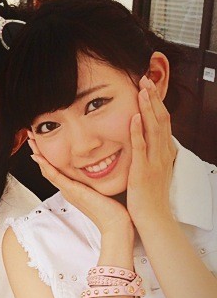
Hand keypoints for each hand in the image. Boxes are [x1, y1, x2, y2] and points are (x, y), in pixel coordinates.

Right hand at [28, 134, 132, 239]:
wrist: (115, 224)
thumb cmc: (114, 209)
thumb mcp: (104, 189)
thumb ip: (100, 178)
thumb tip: (104, 164)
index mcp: (73, 188)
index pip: (55, 169)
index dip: (47, 155)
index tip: (42, 141)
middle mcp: (68, 189)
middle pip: (47, 168)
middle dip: (38, 151)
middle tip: (30, 136)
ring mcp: (68, 191)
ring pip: (47, 170)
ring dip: (38, 154)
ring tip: (31, 140)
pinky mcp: (73, 192)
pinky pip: (55, 177)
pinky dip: (46, 166)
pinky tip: (39, 156)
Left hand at [126, 76, 176, 231]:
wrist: (153, 218)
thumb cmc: (150, 197)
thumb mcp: (154, 171)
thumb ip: (151, 155)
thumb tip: (148, 143)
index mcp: (163, 153)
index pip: (162, 122)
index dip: (156, 104)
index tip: (148, 88)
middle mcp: (161, 154)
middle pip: (161, 120)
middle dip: (153, 99)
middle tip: (144, 79)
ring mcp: (153, 161)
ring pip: (153, 129)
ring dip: (148, 108)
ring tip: (142, 90)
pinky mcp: (143, 170)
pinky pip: (141, 147)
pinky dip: (138, 131)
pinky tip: (135, 117)